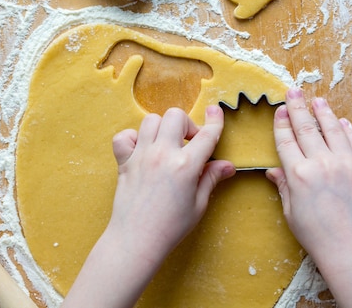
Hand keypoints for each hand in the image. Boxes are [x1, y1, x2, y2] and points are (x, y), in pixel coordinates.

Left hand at [110, 105, 235, 258]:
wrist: (136, 240)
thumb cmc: (170, 227)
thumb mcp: (198, 204)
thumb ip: (211, 179)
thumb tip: (227, 166)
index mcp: (186, 166)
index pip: (206, 134)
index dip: (215, 120)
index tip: (215, 111)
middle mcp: (163, 154)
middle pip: (175, 116)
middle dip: (186, 124)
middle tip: (188, 143)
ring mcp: (141, 156)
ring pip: (151, 120)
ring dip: (162, 128)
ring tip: (166, 146)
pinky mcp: (124, 161)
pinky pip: (124, 136)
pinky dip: (132, 138)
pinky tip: (141, 151)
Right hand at [266, 87, 351, 307]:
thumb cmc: (317, 235)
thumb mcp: (291, 211)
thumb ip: (283, 186)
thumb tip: (272, 171)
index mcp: (298, 174)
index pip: (286, 140)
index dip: (282, 123)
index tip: (280, 109)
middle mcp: (321, 163)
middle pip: (307, 128)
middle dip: (298, 108)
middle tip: (294, 91)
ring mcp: (346, 164)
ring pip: (333, 130)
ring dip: (324, 113)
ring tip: (318, 100)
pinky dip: (348, 130)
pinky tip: (343, 122)